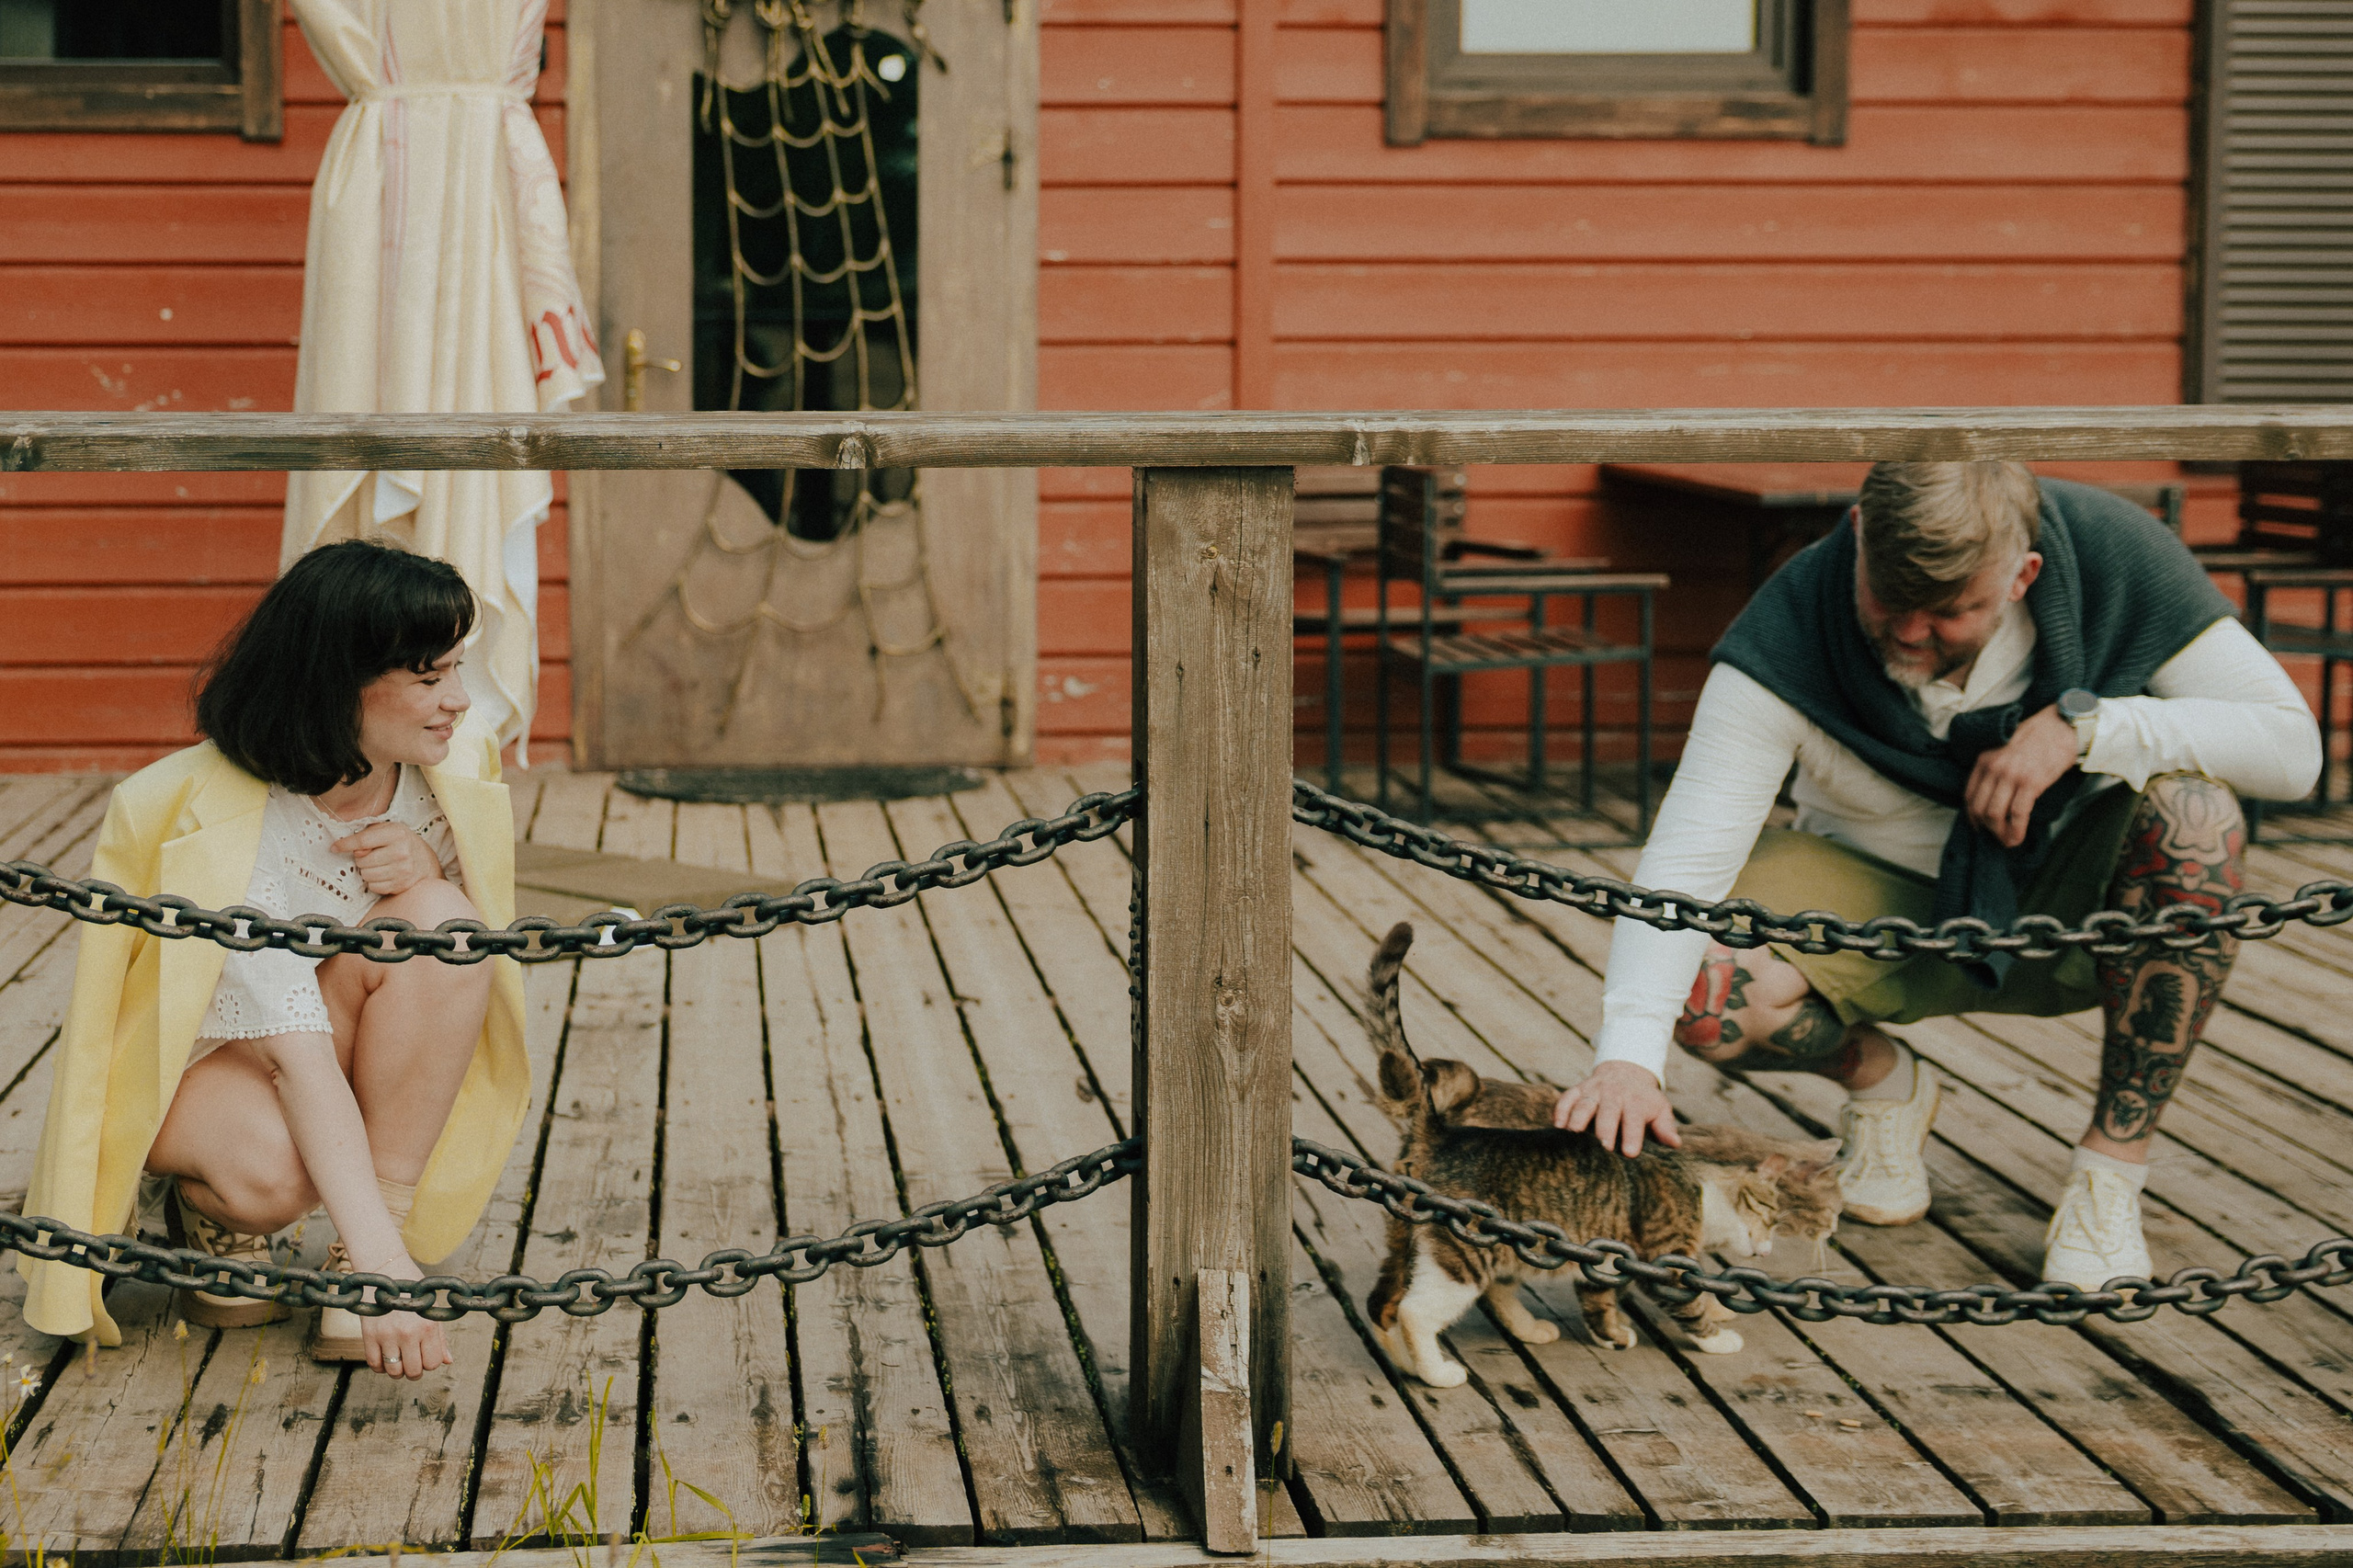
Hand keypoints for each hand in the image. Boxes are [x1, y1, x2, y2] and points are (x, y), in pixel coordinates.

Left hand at [332, 821, 440, 896]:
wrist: (425, 860)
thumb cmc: (401, 842)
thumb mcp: (388, 830)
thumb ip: (369, 835)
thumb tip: (355, 850)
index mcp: (397, 834)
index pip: (363, 840)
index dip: (345, 844)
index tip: (334, 847)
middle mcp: (401, 852)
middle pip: (362, 861)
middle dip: (361, 860)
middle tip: (370, 856)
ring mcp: (403, 870)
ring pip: (366, 875)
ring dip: (367, 872)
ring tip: (377, 865)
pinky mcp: (402, 885)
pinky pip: (374, 887)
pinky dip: (374, 882)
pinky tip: (383, 875)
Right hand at [360, 1252, 450, 1380]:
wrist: (388, 1272)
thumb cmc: (414, 1292)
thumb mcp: (431, 1311)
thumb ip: (440, 1338)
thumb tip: (448, 1361)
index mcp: (428, 1327)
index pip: (433, 1363)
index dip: (430, 1363)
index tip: (426, 1356)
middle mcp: (408, 1333)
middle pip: (413, 1372)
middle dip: (415, 1371)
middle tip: (412, 1361)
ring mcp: (387, 1335)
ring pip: (394, 1372)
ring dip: (397, 1371)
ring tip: (399, 1360)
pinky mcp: (369, 1335)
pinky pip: (374, 1364)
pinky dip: (380, 1367)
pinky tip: (385, 1357)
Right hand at [1553, 1060, 1680, 1157]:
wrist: (1625, 1071)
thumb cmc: (1644, 1100)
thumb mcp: (1660, 1109)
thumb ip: (1665, 1126)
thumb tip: (1675, 1144)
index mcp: (1635, 1101)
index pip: (1634, 1119)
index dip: (1632, 1135)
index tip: (1630, 1153)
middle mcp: (1613, 1094)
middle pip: (1608, 1111)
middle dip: (1604, 1128)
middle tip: (1602, 1147)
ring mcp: (1594, 1091)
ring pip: (1584, 1103)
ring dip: (1578, 1118)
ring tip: (1574, 1134)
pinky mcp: (1578, 1089)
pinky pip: (1566, 1098)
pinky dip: (1561, 1110)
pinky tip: (1558, 1125)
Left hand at [1965, 703, 2078, 848]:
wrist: (2062, 726)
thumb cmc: (2037, 737)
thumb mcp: (2004, 748)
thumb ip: (1994, 768)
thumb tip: (1992, 796)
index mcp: (1984, 759)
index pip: (1968, 795)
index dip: (1972, 815)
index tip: (1978, 826)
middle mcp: (1994, 768)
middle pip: (1979, 808)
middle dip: (1986, 828)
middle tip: (1995, 837)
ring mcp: (2011, 775)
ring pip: (1995, 814)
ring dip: (2000, 834)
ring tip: (2008, 842)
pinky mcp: (2030, 783)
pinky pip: (2017, 814)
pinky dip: (2016, 830)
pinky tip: (2017, 838)